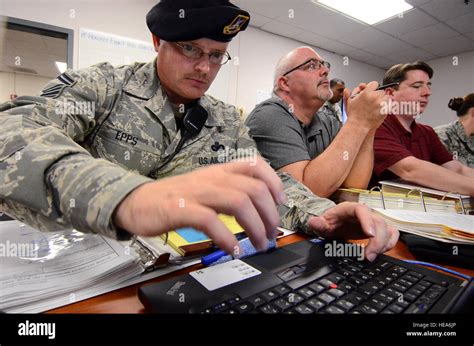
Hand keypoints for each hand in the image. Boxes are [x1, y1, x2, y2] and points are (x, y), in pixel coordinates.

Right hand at [113, 157, 285, 253]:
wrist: (136, 201)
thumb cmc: (174, 197)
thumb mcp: (205, 186)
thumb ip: (229, 191)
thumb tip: (259, 207)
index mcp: (218, 171)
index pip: (254, 164)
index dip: (274, 181)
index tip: (280, 201)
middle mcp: (211, 178)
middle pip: (253, 188)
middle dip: (269, 214)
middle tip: (271, 234)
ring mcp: (196, 192)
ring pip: (238, 202)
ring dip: (255, 226)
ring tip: (258, 243)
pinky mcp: (180, 209)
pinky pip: (210, 221)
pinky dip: (227, 237)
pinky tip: (232, 248)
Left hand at [307, 202, 398, 260]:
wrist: (336, 222)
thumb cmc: (331, 222)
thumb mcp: (322, 223)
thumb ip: (318, 223)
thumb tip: (312, 222)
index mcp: (351, 208)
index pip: (362, 210)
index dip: (368, 221)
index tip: (369, 234)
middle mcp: (366, 213)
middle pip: (379, 222)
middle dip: (377, 241)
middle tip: (368, 256)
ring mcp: (374, 221)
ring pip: (388, 229)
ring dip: (384, 244)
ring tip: (371, 256)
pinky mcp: (380, 229)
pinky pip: (392, 234)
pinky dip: (390, 243)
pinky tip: (379, 252)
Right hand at [345, 81, 389, 130]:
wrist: (358, 126)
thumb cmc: (354, 114)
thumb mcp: (350, 101)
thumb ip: (353, 92)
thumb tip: (354, 87)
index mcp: (366, 92)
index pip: (374, 84)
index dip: (373, 87)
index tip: (372, 91)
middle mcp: (374, 96)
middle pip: (381, 91)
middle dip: (378, 95)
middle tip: (373, 101)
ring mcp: (381, 103)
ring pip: (387, 97)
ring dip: (383, 100)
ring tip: (377, 105)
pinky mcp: (385, 109)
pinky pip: (390, 104)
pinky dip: (387, 106)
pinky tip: (381, 109)